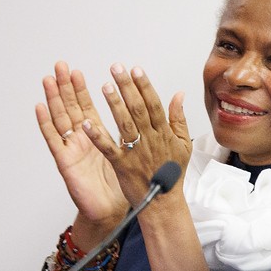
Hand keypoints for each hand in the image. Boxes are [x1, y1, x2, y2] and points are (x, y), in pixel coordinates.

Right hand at [35, 62, 127, 230]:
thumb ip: (140, 128)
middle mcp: (82, 138)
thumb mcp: (134, 151)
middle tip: (61, 66)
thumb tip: (147, 108)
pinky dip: (46, 123)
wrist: (113, 208)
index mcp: (98, 135)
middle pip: (72, 108)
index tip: (80, 70)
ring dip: (54, 98)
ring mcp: (72, 148)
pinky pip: (54, 140)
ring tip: (49, 79)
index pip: (89, 106)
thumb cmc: (123, 181)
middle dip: (67, 87)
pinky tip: (40, 107)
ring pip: (61, 118)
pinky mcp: (66, 161)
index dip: (85, 89)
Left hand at [81, 63, 192, 207]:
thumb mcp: (184, 144)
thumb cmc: (171, 174)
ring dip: (114, 105)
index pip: (154, 104)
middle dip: (127, 87)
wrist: (164, 202)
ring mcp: (136, 152)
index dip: (144, 86)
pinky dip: (97, 136)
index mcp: (165, 134)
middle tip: (116, 68)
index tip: (135, 70)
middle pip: (139, 109)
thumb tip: (179, 95)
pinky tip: (86, 123)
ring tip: (105, 86)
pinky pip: (108, 148)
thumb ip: (179, 118)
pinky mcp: (122, 165)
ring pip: (124, 124)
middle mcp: (151, 140)